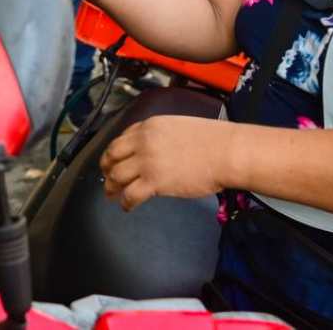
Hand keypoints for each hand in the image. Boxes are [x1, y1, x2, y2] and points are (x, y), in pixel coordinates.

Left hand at [100, 115, 232, 209]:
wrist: (226, 152)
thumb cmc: (212, 141)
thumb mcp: (179, 127)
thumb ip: (162, 136)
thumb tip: (157, 149)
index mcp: (149, 126)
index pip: (122, 138)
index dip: (115, 151)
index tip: (114, 159)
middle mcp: (143, 142)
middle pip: (112, 155)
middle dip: (106, 167)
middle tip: (106, 177)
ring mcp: (147, 162)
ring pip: (117, 175)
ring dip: (112, 187)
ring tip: (112, 195)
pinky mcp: (154, 182)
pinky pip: (130, 195)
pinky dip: (125, 202)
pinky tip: (127, 206)